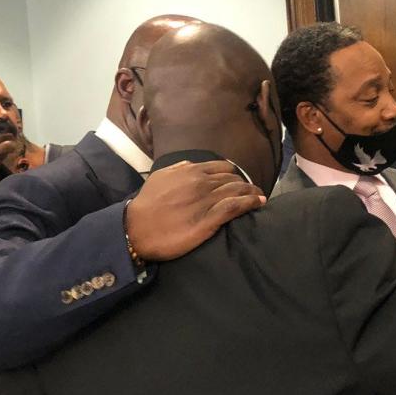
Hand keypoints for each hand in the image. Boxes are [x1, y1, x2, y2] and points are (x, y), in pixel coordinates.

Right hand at [125, 160, 265, 261]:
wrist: (135, 229)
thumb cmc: (146, 205)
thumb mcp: (160, 178)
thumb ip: (178, 169)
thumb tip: (191, 165)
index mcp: (191, 171)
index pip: (223, 167)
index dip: (234, 174)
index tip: (239, 181)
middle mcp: (201, 182)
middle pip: (234, 179)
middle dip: (245, 184)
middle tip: (252, 191)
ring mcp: (206, 200)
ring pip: (238, 190)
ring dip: (252, 192)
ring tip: (260, 196)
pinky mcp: (209, 220)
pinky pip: (235, 207)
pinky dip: (250, 202)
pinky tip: (259, 203)